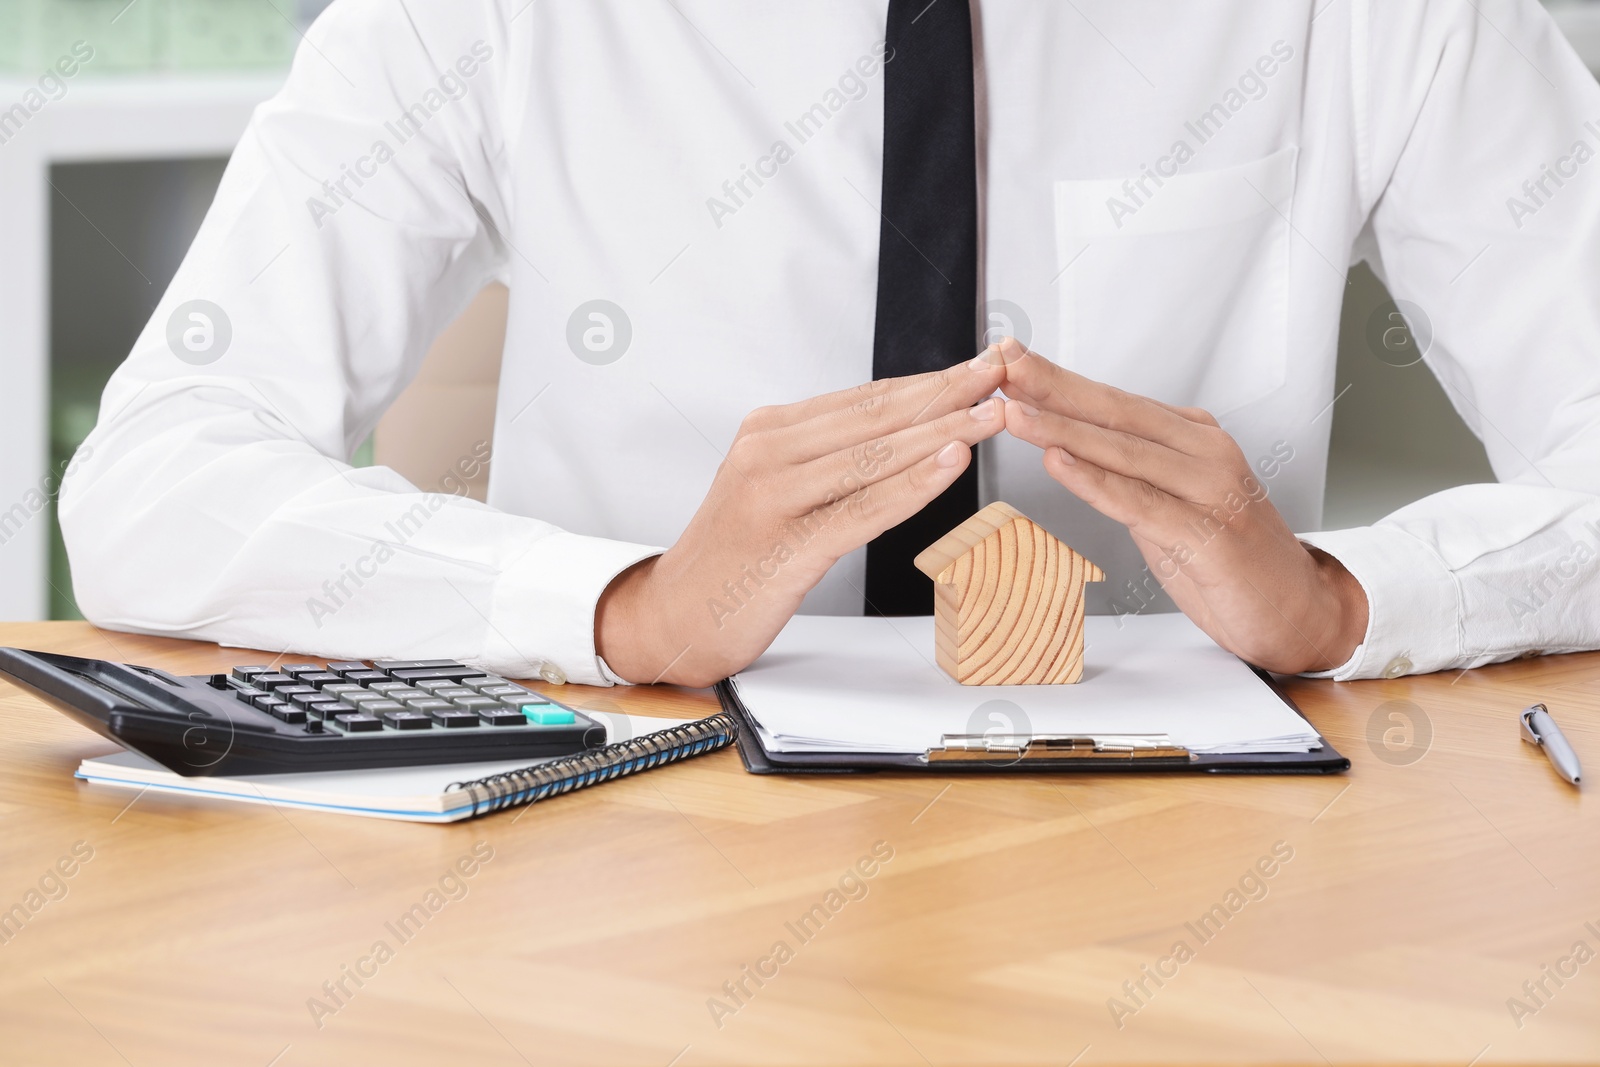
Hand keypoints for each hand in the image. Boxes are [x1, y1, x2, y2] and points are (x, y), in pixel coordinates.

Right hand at [597, 355, 1008, 685]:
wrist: (672, 617)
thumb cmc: (731, 558)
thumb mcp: (772, 489)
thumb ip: (824, 459)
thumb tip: (898, 433)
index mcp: (768, 431)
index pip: (865, 398)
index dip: (930, 380)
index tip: (980, 365)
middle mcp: (768, 452)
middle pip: (876, 415)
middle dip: (947, 391)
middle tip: (1003, 370)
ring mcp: (774, 496)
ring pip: (875, 455)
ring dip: (942, 430)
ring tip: (993, 412)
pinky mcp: (786, 545)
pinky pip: (862, 507)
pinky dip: (913, 483)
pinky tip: (950, 463)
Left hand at [995, 339, 1367, 673]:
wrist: (1295, 609)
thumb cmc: (1230, 559)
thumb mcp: (1171, 503)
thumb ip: (1130, 473)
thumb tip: (1070, 446)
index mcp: (1193, 438)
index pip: (1115, 402)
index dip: (1060, 381)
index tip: (1012, 360)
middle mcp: (1205, 452)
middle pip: (1115, 412)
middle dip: (1053, 388)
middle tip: (1004, 366)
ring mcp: (1210, 489)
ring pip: (1123, 452)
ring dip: (1063, 430)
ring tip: (1016, 414)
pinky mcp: (1208, 532)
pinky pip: (1140, 502)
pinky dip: (1096, 482)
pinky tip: (1060, 464)